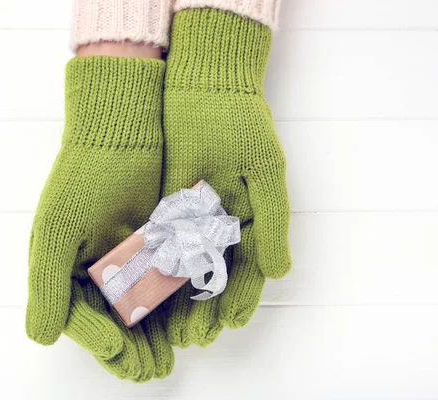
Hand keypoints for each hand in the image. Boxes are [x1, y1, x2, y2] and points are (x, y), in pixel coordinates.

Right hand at [26, 56, 172, 380]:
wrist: (124, 134)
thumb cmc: (83, 178)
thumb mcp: (56, 233)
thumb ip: (48, 286)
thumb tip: (42, 338)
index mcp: (66, 269)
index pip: (83, 320)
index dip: (103, 344)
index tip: (124, 360)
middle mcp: (96, 268)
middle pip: (115, 321)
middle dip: (134, 349)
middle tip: (152, 371)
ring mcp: (129, 258)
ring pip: (143, 309)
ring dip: (155, 336)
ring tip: (168, 359)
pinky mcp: (158, 245)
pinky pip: (165, 284)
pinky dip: (173, 306)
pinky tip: (185, 324)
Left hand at [161, 9, 291, 346]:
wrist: (203, 87)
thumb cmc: (240, 125)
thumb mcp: (266, 172)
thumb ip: (273, 223)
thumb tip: (282, 273)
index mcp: (256, 217)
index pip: (252, 269)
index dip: (243, 298)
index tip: (232, 325)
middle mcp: (227, 223)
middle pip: (220, 277)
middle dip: (210, 310)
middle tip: (197, 339)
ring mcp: (198, 217)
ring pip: (192, 269)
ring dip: (186, 301)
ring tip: (177, 329)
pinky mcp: (172, 206)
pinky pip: (167, 246)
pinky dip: (162, 271)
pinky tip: (155, 294)